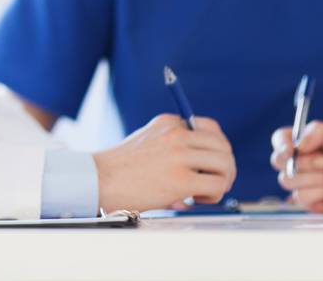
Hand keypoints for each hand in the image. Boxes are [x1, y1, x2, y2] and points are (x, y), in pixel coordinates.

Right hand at [93, 114, 235, 211]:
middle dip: (225, 167)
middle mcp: (176, 134)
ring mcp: (179, 155)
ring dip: (222, 181)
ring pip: (225, 164)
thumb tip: (206, 167)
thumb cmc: (119, 169)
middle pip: (223, 146)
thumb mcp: (148, 143)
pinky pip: (217, 185)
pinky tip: (197, 199)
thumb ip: (174, 147)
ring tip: (204, 193)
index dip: (217, 149)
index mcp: (168, 123)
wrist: (97, 180)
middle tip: (215, 183)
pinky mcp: (182, 179)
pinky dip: (214, 195)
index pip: (210, 129)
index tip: (212, 165)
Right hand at [270, 120, 322, 212]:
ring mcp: (303, 184)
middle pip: (277, 161)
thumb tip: (297, 144)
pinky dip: (320, 193)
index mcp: (304, 144)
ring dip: (314, 178)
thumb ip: (317, 131)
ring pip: (287, 180)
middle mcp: (300, 164)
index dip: (280, 144)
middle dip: (302, 162)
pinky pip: (300, 198)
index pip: (279, 140)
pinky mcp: (310, 203)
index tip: (291, 149)